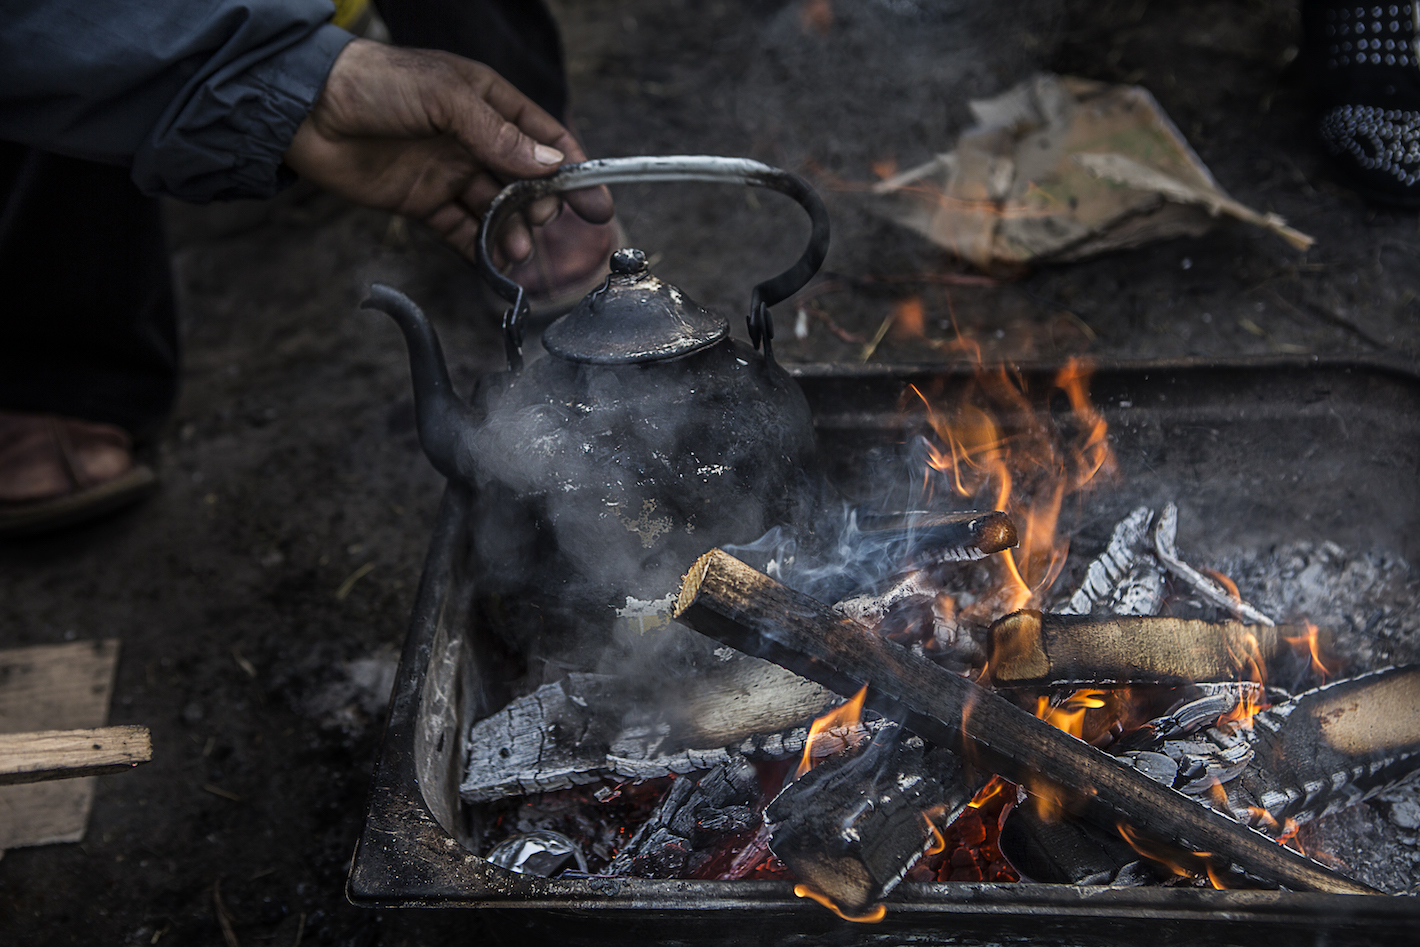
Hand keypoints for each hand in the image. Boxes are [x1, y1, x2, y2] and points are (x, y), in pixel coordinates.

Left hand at [283, 39, 612, 263]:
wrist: (306, 108)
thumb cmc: (375, 83)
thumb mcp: (444, 97)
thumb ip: (497, 135)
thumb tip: (548, 167)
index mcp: (487, 103)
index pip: (544, 140)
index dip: (574, 171)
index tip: (595, 204)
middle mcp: (473, 140)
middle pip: (525, 182)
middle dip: (539, 207)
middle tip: (538, 223)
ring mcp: (449, 173)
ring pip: (496, 211)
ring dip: (511, 233)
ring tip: (516, 252)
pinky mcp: (422, 202)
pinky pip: (460, 231)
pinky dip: (478, 249)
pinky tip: (491, 263)